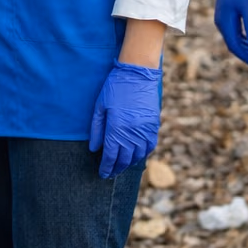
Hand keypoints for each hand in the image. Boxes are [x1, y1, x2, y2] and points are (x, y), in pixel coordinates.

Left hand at [88, 62, 161, 178]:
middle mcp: (132, 132)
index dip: (106, 167)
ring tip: (121, 166)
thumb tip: (94, 149)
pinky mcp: (153, 125)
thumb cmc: (115, 87)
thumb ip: (97, 129)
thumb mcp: (100, 106)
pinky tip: (136, 156)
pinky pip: (149, 146)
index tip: (102, 174)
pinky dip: (142, 154)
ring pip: (138, 155)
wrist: (138, 73)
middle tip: (110, 173)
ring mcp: (145, 130)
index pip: (110, 155)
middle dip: (116, 168)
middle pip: (124, 158)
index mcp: (116, 128)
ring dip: (129, 163)